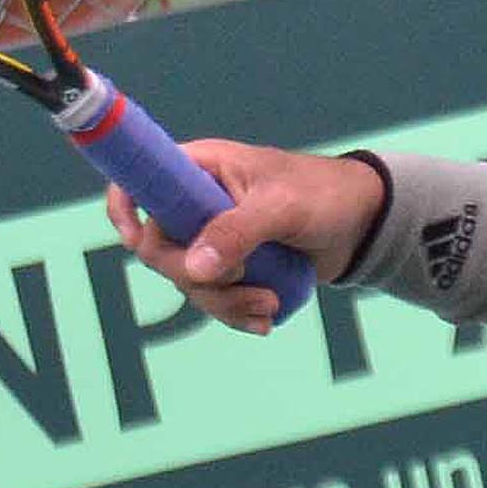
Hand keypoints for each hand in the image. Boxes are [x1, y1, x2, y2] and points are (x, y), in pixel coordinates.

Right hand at [104, 139, 386, 335]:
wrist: (362, 224)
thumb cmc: (325, 196)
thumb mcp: (283, 207)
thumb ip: (238, 231)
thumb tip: (193, 268)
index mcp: (202, 169)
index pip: (141, 180)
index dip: (124, 208)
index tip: (134, 240)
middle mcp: (198, 203)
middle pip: (159, 250)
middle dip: (196, 277)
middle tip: (242, 278)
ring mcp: (212, 238)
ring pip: (188, 283)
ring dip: (225, 303)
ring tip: (270, 303)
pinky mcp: (230, 268)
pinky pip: (213, 300)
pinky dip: (236, 314)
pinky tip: (267, 318)